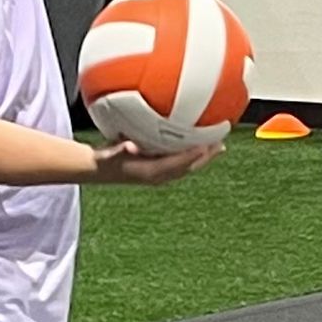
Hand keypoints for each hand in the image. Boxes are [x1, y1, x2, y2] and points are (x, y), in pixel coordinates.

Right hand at [89, 140, 220, 185]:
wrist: (100, 170)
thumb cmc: (105, 159)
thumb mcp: (109, 154)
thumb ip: (120, 150)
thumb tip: (129, 145)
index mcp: (151, 173)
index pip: (177, 164)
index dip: (192, 156)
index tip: (206, 146)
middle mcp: (159, 176)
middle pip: (188, 167)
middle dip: (205, 157)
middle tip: (221, 145)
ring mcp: (161, 175)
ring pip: (187, 167)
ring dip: (203, 158)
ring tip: (218, 146)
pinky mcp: (160, 170)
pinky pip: (181, 164)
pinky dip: (193, 155)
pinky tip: (199, 145)